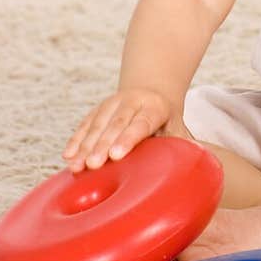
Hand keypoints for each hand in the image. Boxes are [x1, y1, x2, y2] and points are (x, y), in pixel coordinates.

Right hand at [61, 89, 178, 171]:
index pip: (141, 123)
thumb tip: (192, 169)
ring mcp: (113, 103)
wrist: (153, 91)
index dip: (127, 139)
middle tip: (93, 165)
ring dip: (85, 145)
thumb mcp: (178, 129)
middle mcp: (133, 101)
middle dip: (103, 144)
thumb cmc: (168, 122)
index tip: (116, 155)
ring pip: (97, 123)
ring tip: (76, 166)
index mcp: (155, 107)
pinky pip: (85, 124)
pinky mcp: (99, 109)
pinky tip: (68, 156)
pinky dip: (76, 139)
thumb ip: (181, 146)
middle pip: (116, 123)